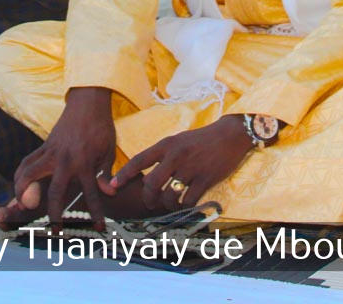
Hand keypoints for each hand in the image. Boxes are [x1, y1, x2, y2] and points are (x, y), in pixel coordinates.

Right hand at [0, 87, 117, 229]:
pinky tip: (19, 187)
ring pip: (29, 175)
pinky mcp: (43, 146)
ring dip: (24, 193)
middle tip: (54, 231)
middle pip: (54, 192)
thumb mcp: (109, 150)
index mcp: (85, 162)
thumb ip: (107, 173)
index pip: (91, 193)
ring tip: (23, 208)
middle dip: (54, 213)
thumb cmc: (101, 127)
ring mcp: (51, 152)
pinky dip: (20, 175)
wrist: (87, 102)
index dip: (96, 213)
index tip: (99, 228)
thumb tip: (110, 193)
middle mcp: (65, 160)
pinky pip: (27, 163)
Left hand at [107, 115, 252, 211]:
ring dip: (166, 204)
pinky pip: (187, 200)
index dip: (123, 175)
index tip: (112, 186)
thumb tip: (145, 175)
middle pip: (151, 184)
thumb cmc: (201, 140)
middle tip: (150, 203)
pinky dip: (183, 206)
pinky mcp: (205, 179)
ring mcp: (190, 168)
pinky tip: (185, 204)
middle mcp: (176, 156)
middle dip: (147, 198)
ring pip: (169, 195)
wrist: (230, 136)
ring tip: (169, 204)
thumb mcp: (178, 140)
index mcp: (167, 145)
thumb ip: (162, 155)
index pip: (139, 160)